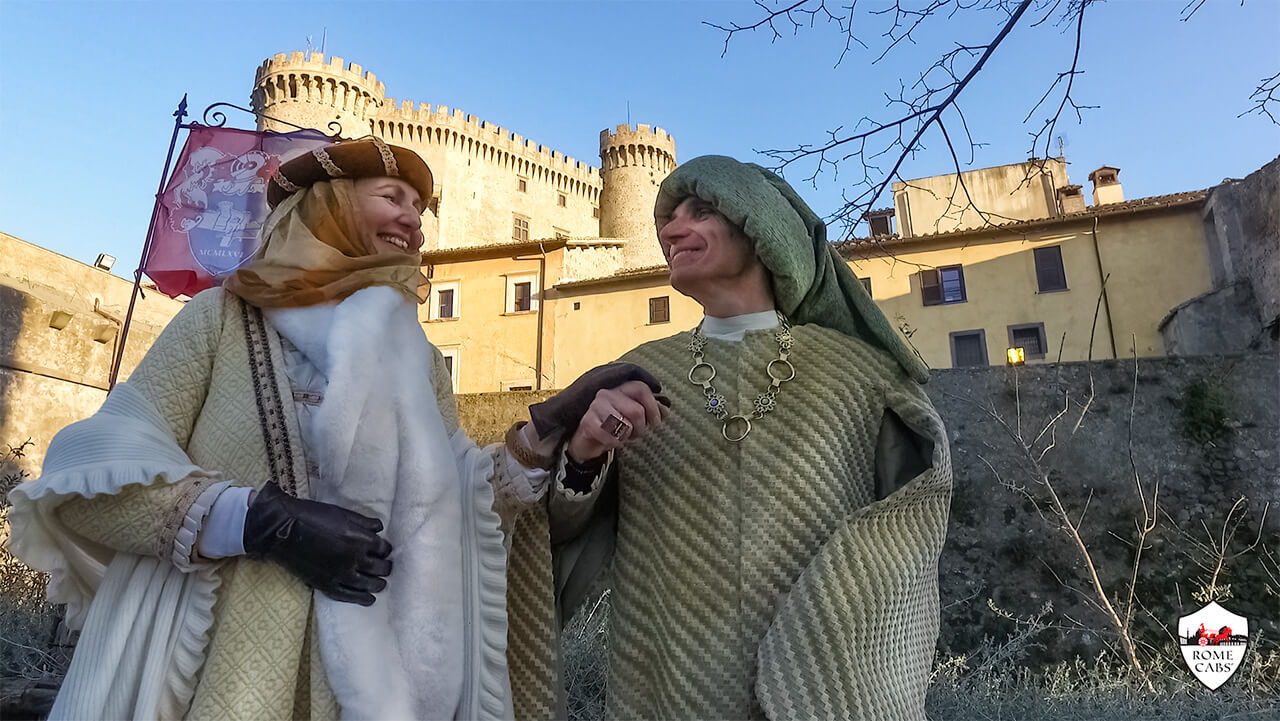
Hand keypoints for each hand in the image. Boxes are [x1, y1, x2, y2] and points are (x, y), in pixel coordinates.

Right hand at [243, 482, 392, 605]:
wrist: (283, 530)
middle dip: (385, 567)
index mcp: (359, 539)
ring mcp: (341, 574)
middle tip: (385, 567)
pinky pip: (349, 595)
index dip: (385, 550)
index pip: (383, 549)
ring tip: (380, 584)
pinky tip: (369, 599)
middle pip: (379, 568)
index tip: (383, 550)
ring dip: (377, 584)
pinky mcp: (327, 585)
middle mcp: (354, 559)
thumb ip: (363, 522)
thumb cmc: (313, 516)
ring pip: (368, 584)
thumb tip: (379, 528)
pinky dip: (361, 599)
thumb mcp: (342, 513)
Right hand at [567, 380, 667, 461]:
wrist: (587, 439)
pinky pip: (610, 436)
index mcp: (621, 387)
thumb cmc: (616, 425)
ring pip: (624, 424)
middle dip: (641, 428)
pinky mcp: (588, 422)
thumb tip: (665, 411)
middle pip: (636, 410)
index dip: (653, 407)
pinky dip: (615, 443)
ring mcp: (596, 406)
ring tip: (623, 436)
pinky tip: (612, 441)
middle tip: (636, 433)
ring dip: (627, 436)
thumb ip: (650, 410)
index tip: (655, 422)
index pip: (641, 389)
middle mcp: (607, 393)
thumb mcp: (634, 416)